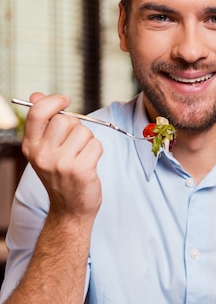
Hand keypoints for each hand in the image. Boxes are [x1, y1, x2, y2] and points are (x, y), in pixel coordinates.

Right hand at [21, 93, 102, 217]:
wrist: (70, 209)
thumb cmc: (60, 176)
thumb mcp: (45, 150)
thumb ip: (42, 122)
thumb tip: (36, 95)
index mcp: (30, 146)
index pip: (38, 112)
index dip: (54, 101)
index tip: (65, 100)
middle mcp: (42, 155)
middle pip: (66, 120)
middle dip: (76, 128)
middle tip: (75, 145)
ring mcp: (61, 164)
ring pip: (84, 132)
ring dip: (88, 141)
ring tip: (81, 156)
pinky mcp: (80, 170)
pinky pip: (96, 145)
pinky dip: (97, 152)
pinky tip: (89, 165)